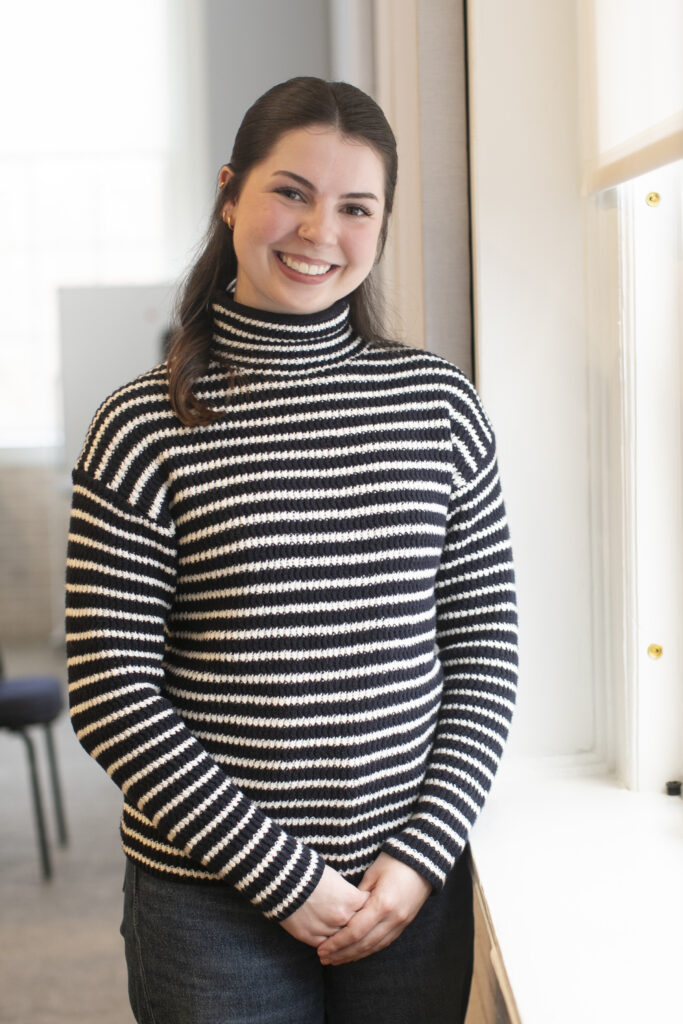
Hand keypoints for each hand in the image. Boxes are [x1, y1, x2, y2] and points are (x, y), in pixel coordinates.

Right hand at [279, 865, 368, 946]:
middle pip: (358, 927)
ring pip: (342, 941)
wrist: (284, 878)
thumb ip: (350, 895)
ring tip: (348, 941)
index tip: (370, 908)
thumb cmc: (312, 873)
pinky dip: (330, 946)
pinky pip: (325, 947)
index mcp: (351, 900)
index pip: (369, 908)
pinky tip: (332, 946)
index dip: (370, 907)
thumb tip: (358, 903)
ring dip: (345, 940)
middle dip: (360, 926)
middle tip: (363, 928)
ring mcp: (326, 928)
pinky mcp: (310, 936)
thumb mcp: (337, 879)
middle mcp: (341, 917)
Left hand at [317, 853, 431, 965]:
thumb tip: (344, 911)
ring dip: (354, 955)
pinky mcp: (404, 923)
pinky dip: (369, 950)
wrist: (425, 861)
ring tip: (336, 960)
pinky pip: (384, 942)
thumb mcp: (372, 873)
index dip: (337, 943)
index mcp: (382, 905)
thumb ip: (358, 895)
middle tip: (324, 959)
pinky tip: (357, 953)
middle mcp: (392, 918)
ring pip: (374, 946)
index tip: (322, 948)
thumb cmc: (395, 861)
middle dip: (342, 953)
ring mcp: (400, 923)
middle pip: (364, 944)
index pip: (355, 932)